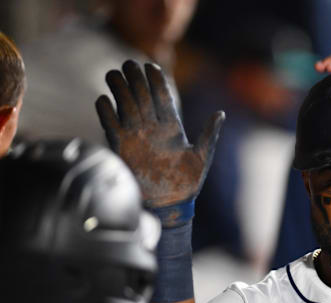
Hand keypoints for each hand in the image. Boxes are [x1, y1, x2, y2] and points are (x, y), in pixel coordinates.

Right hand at [96, 60, 224, 207]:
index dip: (157, 81)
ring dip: (119, 90)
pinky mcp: (122, 148)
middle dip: (135, 79)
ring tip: (113, 74)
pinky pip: (111, 126)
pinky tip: (103, 100)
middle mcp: (153, 128)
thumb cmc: (188, 183)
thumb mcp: (202, 157)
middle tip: (128, 64)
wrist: (170, 204)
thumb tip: (220, 113)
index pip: (163, 98)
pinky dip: (106, 113)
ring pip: (126, 107)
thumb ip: (209, 134)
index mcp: (172, 127)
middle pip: (142, 97)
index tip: (151, 65)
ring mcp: (137, 136)